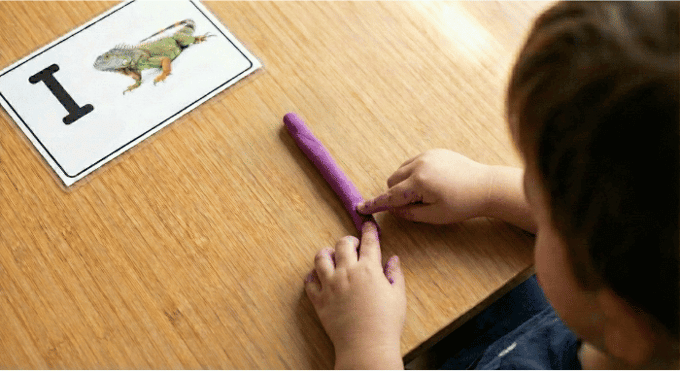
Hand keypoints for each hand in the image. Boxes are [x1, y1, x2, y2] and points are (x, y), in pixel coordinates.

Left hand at [305, 222, 405, 368]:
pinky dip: (312, 277)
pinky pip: (309, 282)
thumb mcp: (398, 296)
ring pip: (320, 258)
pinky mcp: (319, 300)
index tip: (369, 225)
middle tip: (352, 245)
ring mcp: (331, 285)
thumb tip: (393, 259)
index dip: (369, 231)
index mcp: (369, 269)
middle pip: (342, 244)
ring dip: (326, 253)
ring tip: (331, 256)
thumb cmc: (387, 323)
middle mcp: (347, 272)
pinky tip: (317, 278)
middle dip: (348, 240)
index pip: (369, 242)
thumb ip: (395, 274)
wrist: (366, 346)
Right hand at [357, 149, 491, 223]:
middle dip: (396, 193)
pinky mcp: (434, 152)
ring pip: (402, 170)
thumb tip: (394, 209)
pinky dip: (414, 173)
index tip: (360, 208)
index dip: (374, 204)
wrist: (486, 186)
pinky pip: (413, 163)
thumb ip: (410, 213)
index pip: (390, 196)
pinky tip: (432, 182)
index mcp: (419, 183)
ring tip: (427, 194)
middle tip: (415, 204)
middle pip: (393, 180)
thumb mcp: (435, 216)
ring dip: (404, 183)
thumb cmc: (463, 205)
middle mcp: (419, 165)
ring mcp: (427, 156)